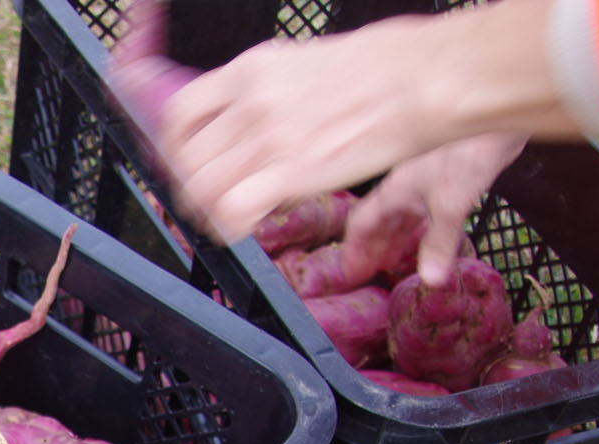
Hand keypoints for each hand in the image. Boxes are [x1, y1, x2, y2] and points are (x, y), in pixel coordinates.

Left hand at [155, 16, 447, 242]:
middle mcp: (250, 102)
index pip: (180, 114)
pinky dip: (231, 228)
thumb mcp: (304, 61)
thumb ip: (266, 91)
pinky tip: (247, 227)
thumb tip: (247, 121)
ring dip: (211, 212)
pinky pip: (232, 212)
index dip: (174, 149)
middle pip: (187, 160)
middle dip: (192, 188)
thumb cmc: (382, 68)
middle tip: (210, 201)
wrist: (424, 79)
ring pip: (203, 189)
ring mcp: (267, 136)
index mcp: (250, 69)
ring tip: (231, 216)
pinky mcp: (291, 172)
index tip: (185, 164)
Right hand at [340, 134, 528, 285]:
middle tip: (370, 273)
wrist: (495, 117)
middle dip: (373, 249)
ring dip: (396, 240)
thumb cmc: (467, 151)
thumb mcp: (450, 205)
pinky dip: (422, 230)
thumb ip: (439, 243)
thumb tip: (430, 280)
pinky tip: (429, 239)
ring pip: (403, 217)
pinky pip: (425, 212)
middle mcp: (405, 186)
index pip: (362, 223)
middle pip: (380, 222)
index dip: (355, 250)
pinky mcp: (449, 180)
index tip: (352, 272)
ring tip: (393, 262)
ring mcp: (426, 182)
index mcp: (395, 190)